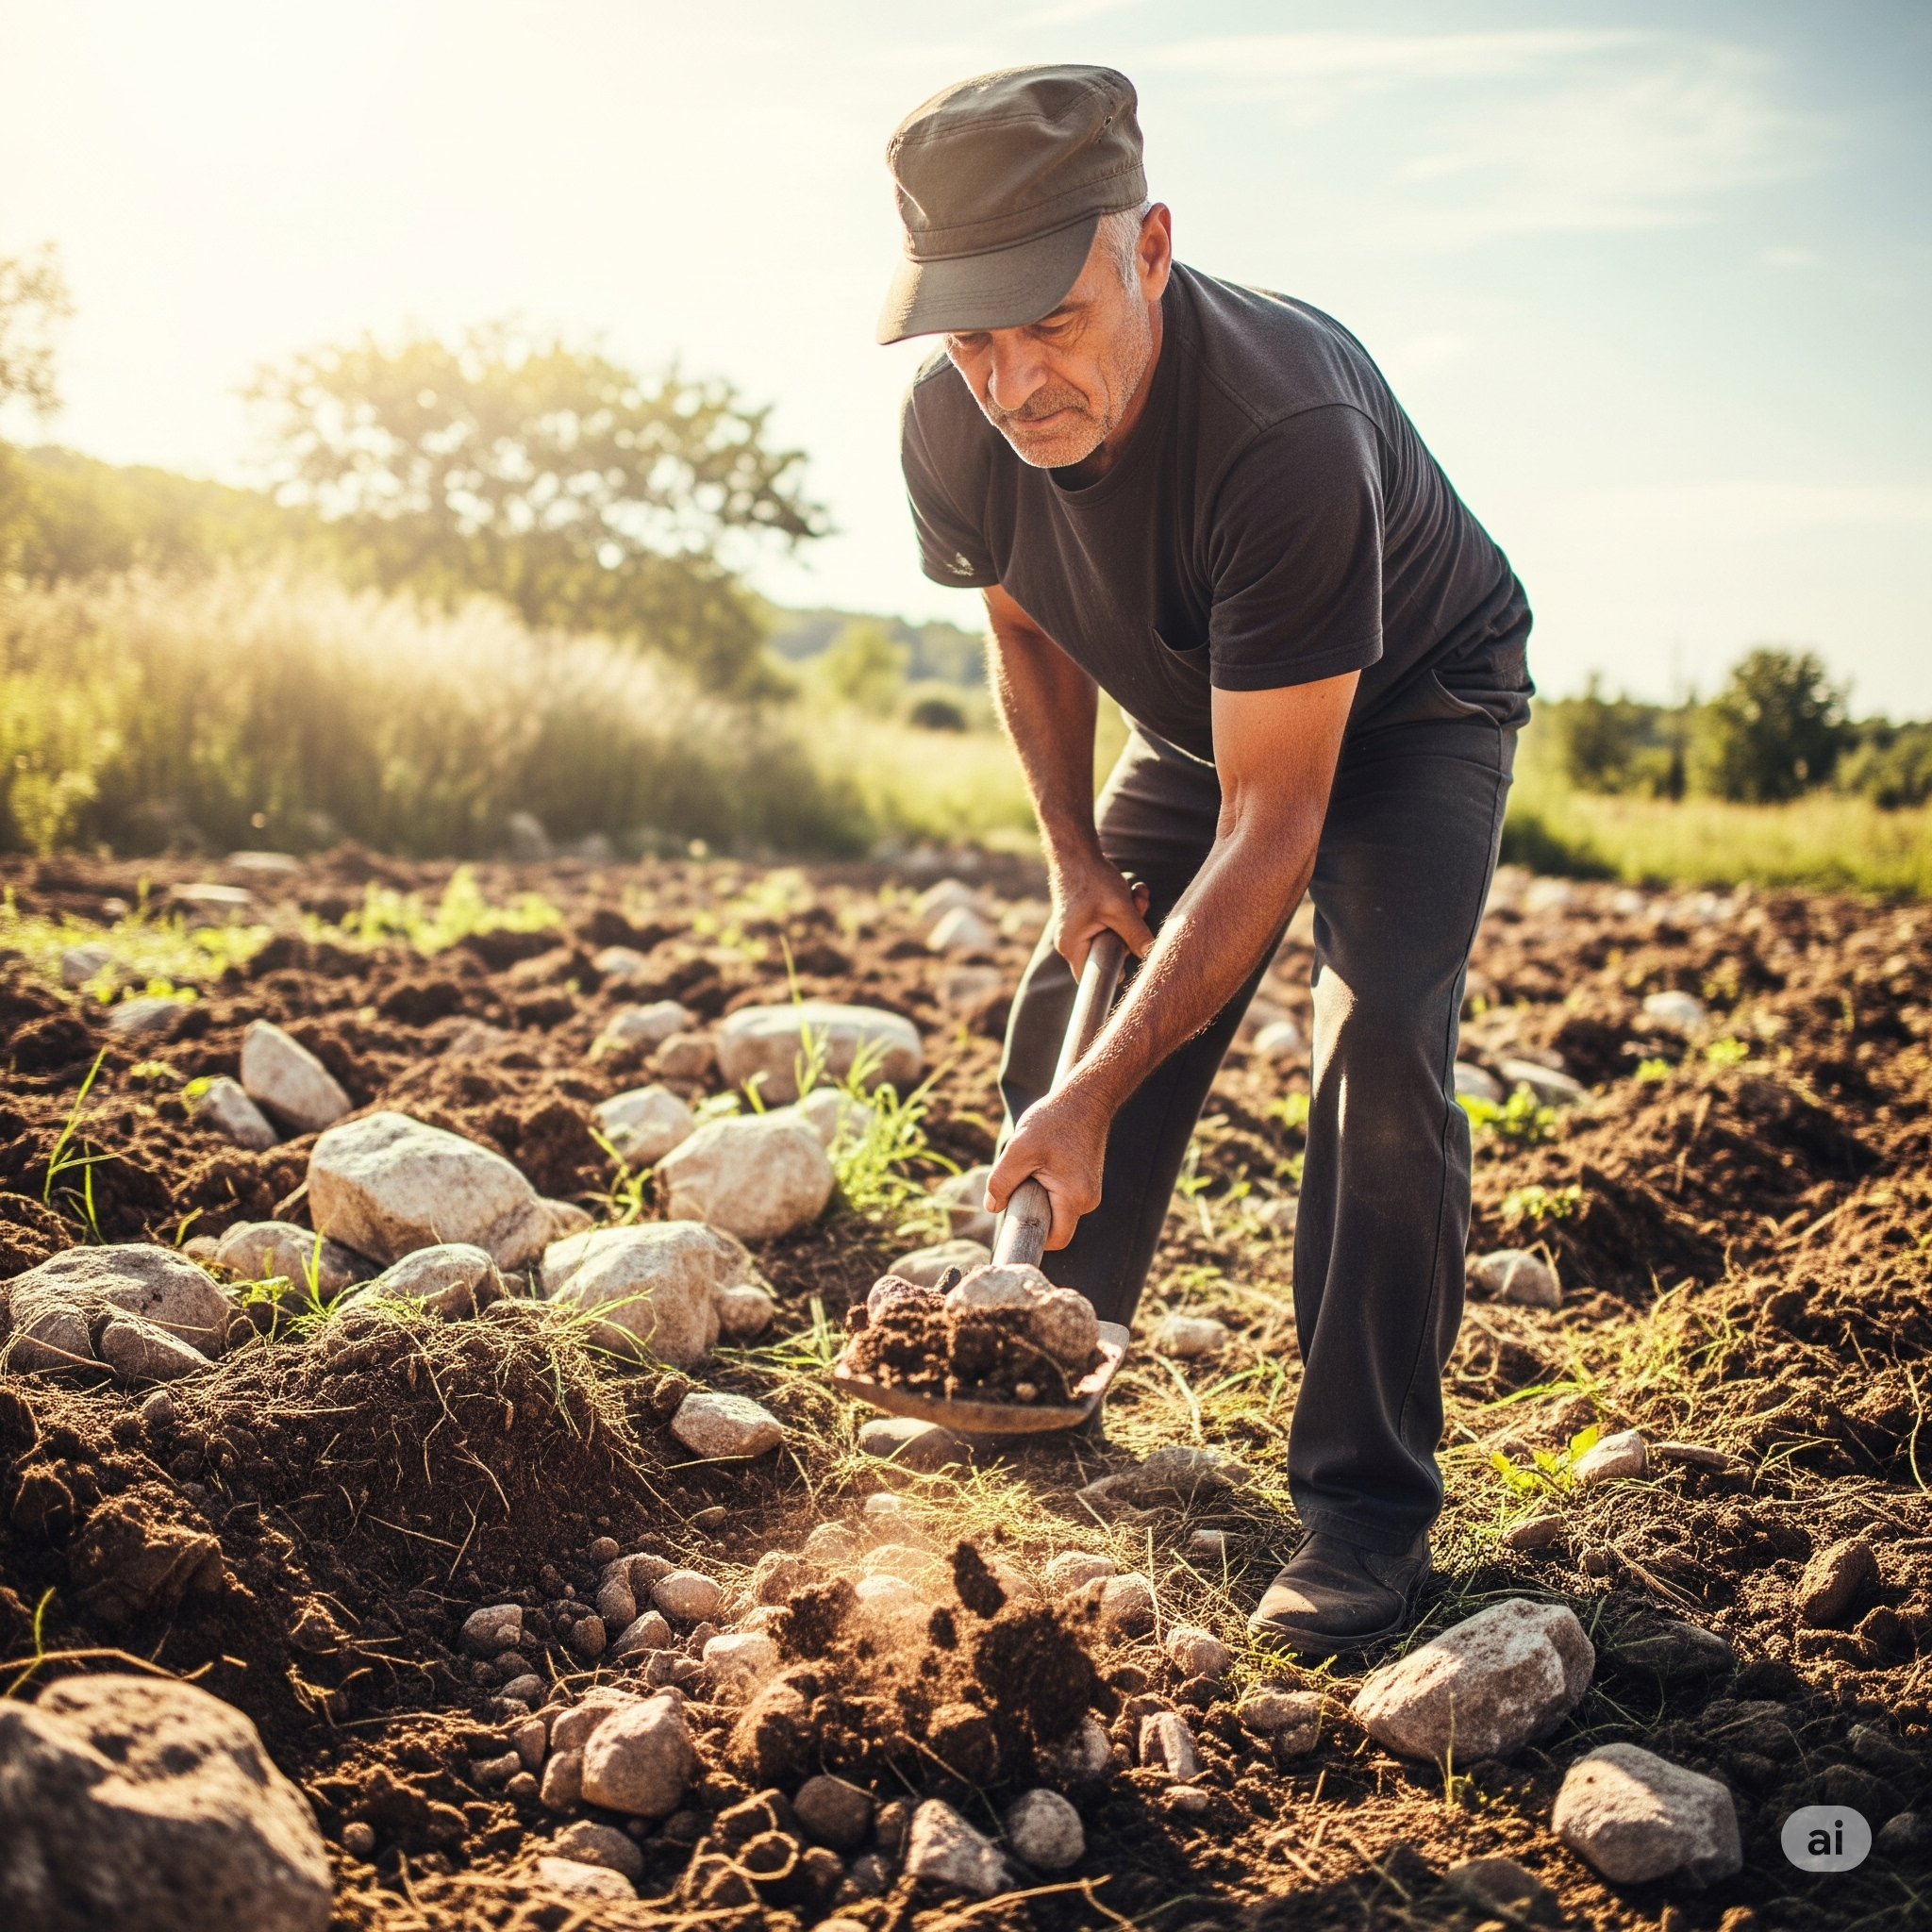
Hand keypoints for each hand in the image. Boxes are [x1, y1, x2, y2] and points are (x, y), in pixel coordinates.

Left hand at [984, 1084, 1110, 1249]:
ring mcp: (1090, 1192)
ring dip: (1038, 1197)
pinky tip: (1043, 1163)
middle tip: (1019, 1183)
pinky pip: (1062, 1197)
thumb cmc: (1054, 1121)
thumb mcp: (1019, 1150)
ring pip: (1056, 1210)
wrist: (1085, 1099)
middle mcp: (1088, 1200)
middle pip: (1054, 1225)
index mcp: (1075, 1198)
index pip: (1055, 1239)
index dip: (1031, 1236)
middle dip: (1032, 1211)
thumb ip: (1002, 1182)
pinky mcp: (1086, 1182)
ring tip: (1033, 1166)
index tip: (1012, 1222)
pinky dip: (1047, 1187)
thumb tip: (993, 1207)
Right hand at [1048, 858, 1151, 976]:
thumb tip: (1152, 955)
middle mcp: (1073, 942)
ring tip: (1136, 893)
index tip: (1133, 965)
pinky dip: (1124, 909)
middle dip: (1130, 932)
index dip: (1113, 974)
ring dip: (1131, 916)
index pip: (1091, 976)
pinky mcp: (1087, 919)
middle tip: (1139, 907)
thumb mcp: (1119, 909)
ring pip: (1114, 934)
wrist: (1075, 852)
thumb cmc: (1092, 879)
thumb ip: (1136, 934)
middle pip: (1109, 952)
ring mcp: (1079, 930)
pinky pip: (1111, 922)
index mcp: (1073, 946)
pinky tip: (1131, 892)